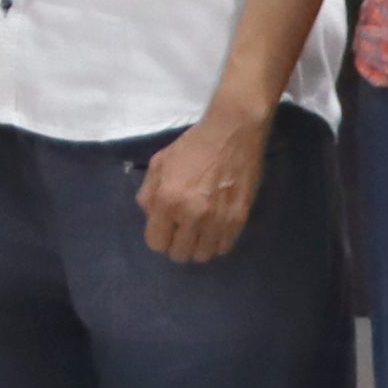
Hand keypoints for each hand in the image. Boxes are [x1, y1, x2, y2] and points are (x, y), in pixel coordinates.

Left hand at [139, 105, 269, 264]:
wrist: (233, 132)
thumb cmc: (193, 145)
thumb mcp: (160, 162)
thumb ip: (148, 192)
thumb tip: (149, 216)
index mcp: (167, 200)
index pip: (156, 243)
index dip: (158, 237)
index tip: (164, 227)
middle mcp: (191, 214)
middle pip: (179, 254)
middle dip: (176, 244)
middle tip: (181, 230)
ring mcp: (217, 219)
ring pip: (203, 255)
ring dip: (197, 246)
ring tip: (199, 231)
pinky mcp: (239, 218)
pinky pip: (224, 247)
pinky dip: (217, 242)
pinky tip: (215, 228)